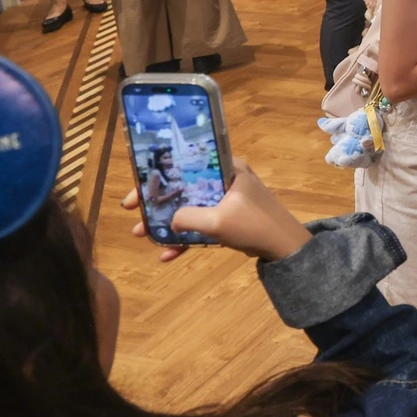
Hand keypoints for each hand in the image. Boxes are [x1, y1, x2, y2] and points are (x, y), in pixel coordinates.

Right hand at [121, 157, 310, 262]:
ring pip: (189, 206)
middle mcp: (225, 178)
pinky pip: (201, 223)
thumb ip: (188, 218)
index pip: (186, 162)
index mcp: (226, 168)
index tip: (137, 187)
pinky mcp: (228, 217)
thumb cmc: (254, 226)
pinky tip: (168, 255)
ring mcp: (226, 198)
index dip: (158, 174)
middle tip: (131, 210)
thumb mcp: (217, 222)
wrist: (285, 247)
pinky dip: (186, 237)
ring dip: (166, 221)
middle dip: (156, 200)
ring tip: (141, 234)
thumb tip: (170, 221)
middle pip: (183, 185)